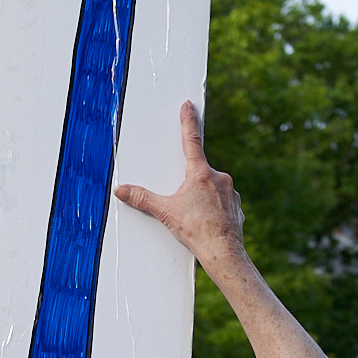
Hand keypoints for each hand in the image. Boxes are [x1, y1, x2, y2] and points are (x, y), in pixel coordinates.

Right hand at [112, 103, 245, 269]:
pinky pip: (222, 201)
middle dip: (189, 182)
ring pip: (211, 187)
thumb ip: (142, 199)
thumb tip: (122, 190)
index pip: (192, 140)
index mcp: (200, 173)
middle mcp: (218, 178)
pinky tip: (206, 221)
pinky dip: (213, 208)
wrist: (223, 252)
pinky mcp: (236, 206)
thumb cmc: (197, 231)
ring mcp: (230, 192)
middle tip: (183, 201)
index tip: (188, 105)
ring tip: (194, 216)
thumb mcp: (165, 212)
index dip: (188, 121)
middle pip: (199, 170)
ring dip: (202, 196)